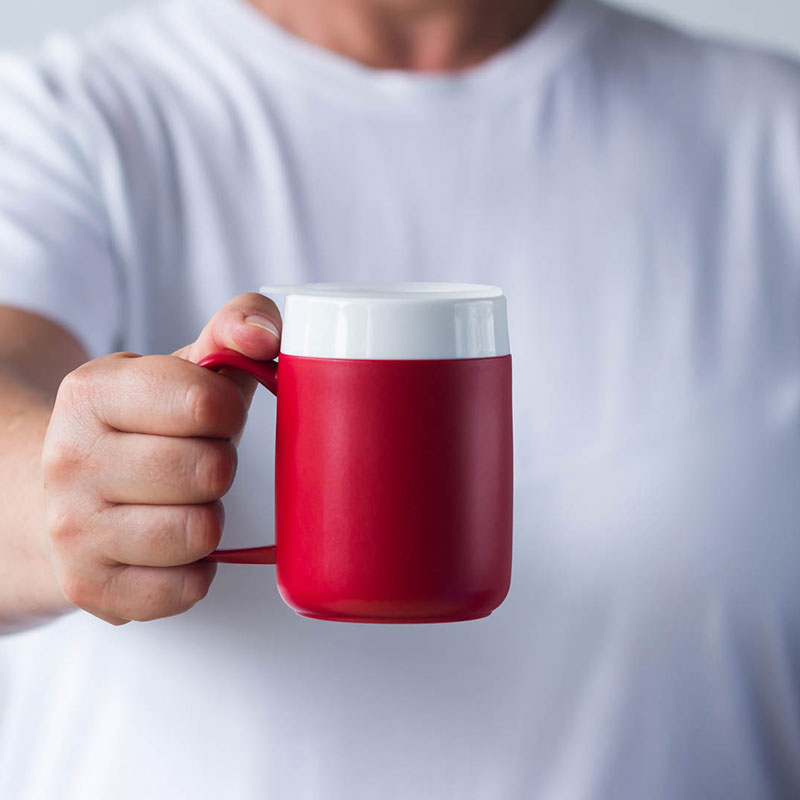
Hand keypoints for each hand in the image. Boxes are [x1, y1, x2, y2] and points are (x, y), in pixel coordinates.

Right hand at [41, 293, 280, 624]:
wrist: (61, 496)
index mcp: (91, 392)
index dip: (228, 412)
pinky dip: (196, 570)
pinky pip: (187, 589)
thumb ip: (233, 329)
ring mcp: (72, 531)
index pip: (204, 403)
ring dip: (209, 519)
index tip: (211, 417)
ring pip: (200, 533)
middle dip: (219, 466)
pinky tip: (171, 548)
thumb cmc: (145, 428)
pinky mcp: (90, 589)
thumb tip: (270, 335)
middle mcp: (69, 460)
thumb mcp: (180, 368)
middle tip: (196, 464)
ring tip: (182, 503)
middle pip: (209, 471)